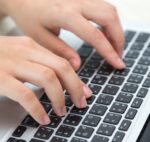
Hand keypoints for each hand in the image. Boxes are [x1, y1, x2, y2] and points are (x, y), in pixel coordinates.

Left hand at [0, 0, 124, 69]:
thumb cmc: (27, 14)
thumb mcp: (41, 37)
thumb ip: (61, 51)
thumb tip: (77, 65)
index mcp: (65, 14)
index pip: (95, 36)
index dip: (109, 52)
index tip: (118, 64)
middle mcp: (76, 1)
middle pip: (109, 17)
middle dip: (119, 39)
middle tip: (118, 55)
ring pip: (109, 10)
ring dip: (116, 29)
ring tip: (113, 46)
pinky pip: (103, 6)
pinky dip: (109, 22)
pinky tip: (105, 32)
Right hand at [0, 36, 91, 124]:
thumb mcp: (23, 56)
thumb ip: (42, 65)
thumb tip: (63, 80)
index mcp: (32, 47)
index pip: (63, 63)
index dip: (77, 79)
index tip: (85, 92)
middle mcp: (25, 52)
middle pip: (61, 68)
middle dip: (75, 87)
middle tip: (80, 103)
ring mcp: (12, 64)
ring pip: (48, 79)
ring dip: (59, 97)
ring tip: (62, 111)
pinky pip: (26, 95)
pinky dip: (37, 109)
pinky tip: (43, 118)